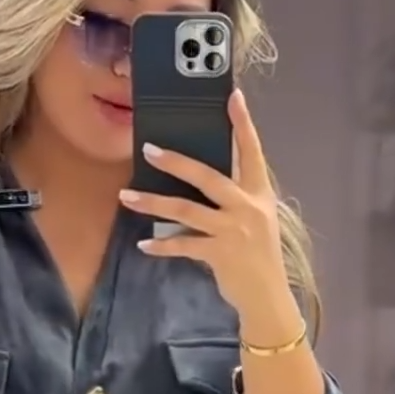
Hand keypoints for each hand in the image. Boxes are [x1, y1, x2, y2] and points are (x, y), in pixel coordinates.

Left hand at [119, 89, 285, 315]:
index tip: (233, 96)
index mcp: (258, 194)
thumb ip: (235, 198)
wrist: (267, 297)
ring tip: (127, 196)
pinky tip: (144, 245)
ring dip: (153, 203)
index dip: (243, 124)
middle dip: (176, 162)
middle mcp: (247, 207)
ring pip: (186, 210)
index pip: (252, 152)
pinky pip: (183, 245)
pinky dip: (162, 245)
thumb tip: (200, 180)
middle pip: (208, 176)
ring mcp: (233, 230)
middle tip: (148, 149)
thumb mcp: (257, 219)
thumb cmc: (258, 255)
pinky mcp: (219, 254)